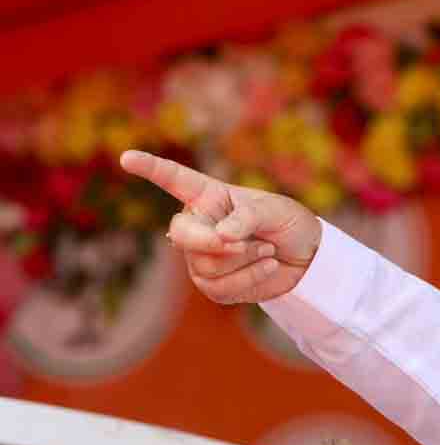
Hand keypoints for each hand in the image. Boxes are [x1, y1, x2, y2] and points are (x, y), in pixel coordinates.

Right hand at [120, 149, 322, 304]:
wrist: (307, 258)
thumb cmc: (288, 223)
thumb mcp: (274, 211)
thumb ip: (247, 218)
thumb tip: (220, 237)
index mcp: (209, 196)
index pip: (175, 179)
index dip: (151, 168)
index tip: (127, 157)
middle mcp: (198, 224)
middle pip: (182, 235)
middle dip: (211, 242)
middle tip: (242, 242)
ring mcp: (201, 256)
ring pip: (205, 264)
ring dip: (244, 259)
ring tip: (267, 249)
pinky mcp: (213, 284)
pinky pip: (218, 287)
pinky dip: (249, 278)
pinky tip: (269, 266)